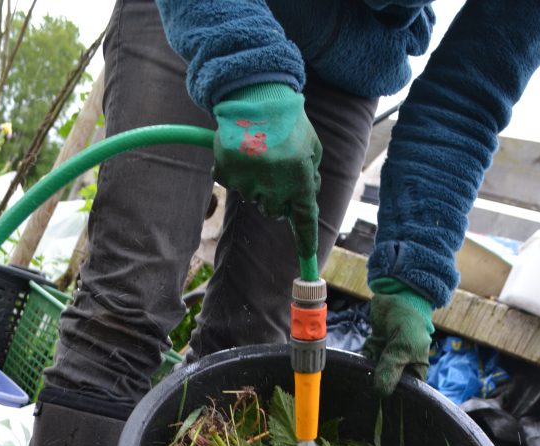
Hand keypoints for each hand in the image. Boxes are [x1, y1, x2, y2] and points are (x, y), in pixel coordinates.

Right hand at [213, 83, 321, 258]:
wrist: (255, 95)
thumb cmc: (288, 121)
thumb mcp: (312, 147)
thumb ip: (311, 176)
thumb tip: (307, 200)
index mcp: (299, 178)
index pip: (305, 218)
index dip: (306, 239)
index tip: (307, 256)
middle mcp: (274, 184)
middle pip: (275, 211)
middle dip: (277, 198)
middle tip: (276, 173)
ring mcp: (248, 181)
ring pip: (254, 198)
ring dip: (258, 183)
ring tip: (259, 153)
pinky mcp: (227, 174)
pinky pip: (235, 184)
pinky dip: (239, 172)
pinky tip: (243, 151)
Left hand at [362, 278, 434, 395]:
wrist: (397, 297)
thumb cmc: (409, 322)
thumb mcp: (403, 347)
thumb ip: (391, 368)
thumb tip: (381, 392)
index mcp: (416, 371)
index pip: (406, 393)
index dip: (394, 398)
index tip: (380, 403)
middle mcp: (401, 369)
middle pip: (388, 385)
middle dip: (376, 387)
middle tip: (364, 393)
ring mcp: (386, 360)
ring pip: (373, 375)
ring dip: (365, 375)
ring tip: (358, 380)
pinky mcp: (373, 351)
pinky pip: (364, 363)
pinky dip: (359, 364)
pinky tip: (352, 369)